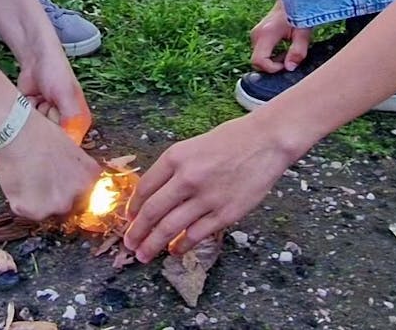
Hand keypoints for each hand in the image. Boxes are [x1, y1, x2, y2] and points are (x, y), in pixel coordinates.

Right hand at [0, 110, 101, 220]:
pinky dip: (20, 201)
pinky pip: (26, 211)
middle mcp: (77, 194)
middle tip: (38, 180)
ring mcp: (56, 204)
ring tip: (25, 178)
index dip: (68, 189)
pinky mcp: (33, 210)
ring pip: (45, 210)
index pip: (84, 196)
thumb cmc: (39, 132)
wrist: (15, 129)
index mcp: (89, 177)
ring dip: (36, 201)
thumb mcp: (69, 148)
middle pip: (65, 205)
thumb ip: (75, 169)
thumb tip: (69, 180)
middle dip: (53, 197)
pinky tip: (17, 181)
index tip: (56, 184)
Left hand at [17, 40, 91, 142]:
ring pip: (36, 131)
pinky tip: (31, 98)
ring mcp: (46, 119)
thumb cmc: (56, 72)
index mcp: (78, 121)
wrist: (36, 57)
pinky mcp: (32, 115)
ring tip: (39, 99)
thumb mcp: (66, 95)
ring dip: (34, 115)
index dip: (58, 139)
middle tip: (46, 104)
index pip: (68, 143)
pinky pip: (25, 123)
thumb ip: (71, 119)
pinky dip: (26, 111)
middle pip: (50, 139)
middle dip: (44, 122)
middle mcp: (63, 123)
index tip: (51, 123)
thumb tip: (71, 143)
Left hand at [122, 115, 296, 262]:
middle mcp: (186, 178)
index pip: (144, 188)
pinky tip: (175, 250)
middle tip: (130, 244)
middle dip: (137, 232)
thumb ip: (173, 169)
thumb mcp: (192, 146)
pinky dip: (181, 246)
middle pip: (152, 212)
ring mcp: (206, 198)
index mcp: (175, 157)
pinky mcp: (225, 214)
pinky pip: (195, 235)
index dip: (133, 207)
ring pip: (169, 228)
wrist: (266, 141)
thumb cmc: (231, 140)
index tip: (129, 218)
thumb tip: (154, 195)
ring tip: (144, 255)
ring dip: (153, 244)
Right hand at [249, 0, 310, 73]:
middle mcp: (256, 35)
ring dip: (272, 61)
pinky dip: (271, 56)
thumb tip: (289, 68)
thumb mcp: (303, 33)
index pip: (258, 61)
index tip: (285, 65)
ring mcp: (255, 35)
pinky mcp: (257, 35)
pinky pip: (260, 52)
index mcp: (266, 34)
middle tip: (289, 59)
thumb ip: (298, 51)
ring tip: (288, 53)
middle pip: (257, 62)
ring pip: (258, 58)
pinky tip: (283, 50)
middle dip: (272, 66)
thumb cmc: (298, 13)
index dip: (271, 69)